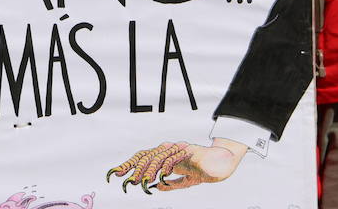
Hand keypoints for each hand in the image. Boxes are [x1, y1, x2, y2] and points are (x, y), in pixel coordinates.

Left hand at [106, 138, 246, 193]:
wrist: (221, 164)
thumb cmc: (204, 169)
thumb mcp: (185, 180)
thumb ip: (172, 184)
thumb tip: (157, 187)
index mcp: (166, 154)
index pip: (144, 156)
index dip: (130, 164)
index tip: (116, 173)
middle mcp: (169, 149)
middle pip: (146, 155)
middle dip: (132, 167)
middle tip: (123, 179)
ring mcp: (177, 149)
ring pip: (156, 158)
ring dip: (146, 171)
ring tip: (139, 183)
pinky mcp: (186, 153)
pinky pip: (171, 160)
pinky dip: (164, 169)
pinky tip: (160, 178)